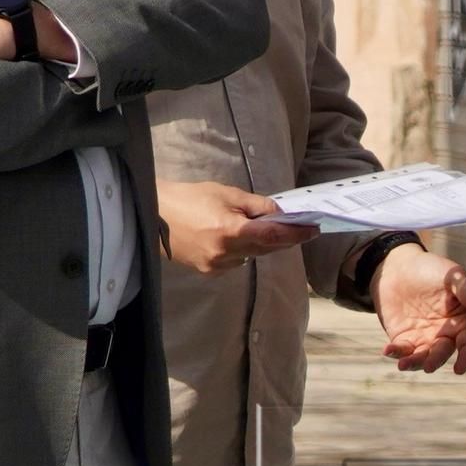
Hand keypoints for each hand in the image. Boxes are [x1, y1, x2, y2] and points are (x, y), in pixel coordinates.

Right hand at [156, 177, 292, 272]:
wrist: (152, 216)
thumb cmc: (188, 198)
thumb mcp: (225, 194)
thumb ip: (256, 206)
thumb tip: (280, 214)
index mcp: (230, 231)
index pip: (273, 236)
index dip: (296, 234)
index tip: (313, 229)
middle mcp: (226, 253)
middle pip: (265, 248)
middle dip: (282, 238)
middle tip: (297, 227)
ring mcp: (216, 266)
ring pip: (251, 256)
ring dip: (260, 244)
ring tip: (257, 228)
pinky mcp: (208, 272)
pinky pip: (236, 262)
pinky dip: (241, 250)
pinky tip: (233, 237)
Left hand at [373, 244, 465, 374]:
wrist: (397, 265)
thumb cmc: (430, 269)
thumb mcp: (453, 278)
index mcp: (462, 321)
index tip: (459, 368)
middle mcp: (445, 334)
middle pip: (443, 353)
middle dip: (436, 360)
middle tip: (428, 366)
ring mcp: (423, 338)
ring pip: (422, 358)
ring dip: (414, 364)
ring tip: (403, 365)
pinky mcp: (403, 338)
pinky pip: (402, 351)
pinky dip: (396, 354)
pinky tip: (388, 351)